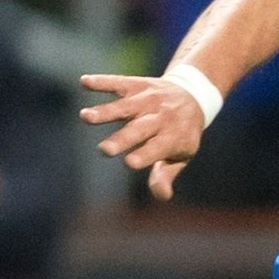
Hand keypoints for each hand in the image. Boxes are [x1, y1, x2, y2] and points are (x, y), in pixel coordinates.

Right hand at [79, 71, 208, 199]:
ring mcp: (147, 99)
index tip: (129, 163)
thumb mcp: (181, 155)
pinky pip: (118, 82)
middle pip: (139, 129)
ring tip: (85, 117)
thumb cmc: (181, 133)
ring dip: (105, 112)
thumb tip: (162, 196)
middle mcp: (160, 117)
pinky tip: (84, 82)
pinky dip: (102, 82)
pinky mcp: (136, 85)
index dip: (145, 155)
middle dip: (122, 139)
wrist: (193, 95)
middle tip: (105, 150)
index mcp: (172, 137)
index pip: (158, 148)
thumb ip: (166, 174)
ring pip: (125, 106)